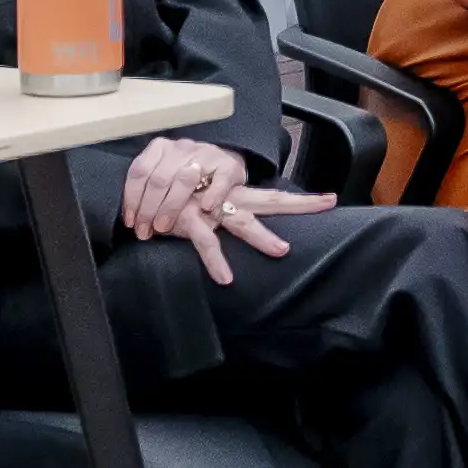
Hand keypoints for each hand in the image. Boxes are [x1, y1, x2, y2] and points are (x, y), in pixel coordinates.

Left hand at [123, 137, 250, 243]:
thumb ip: (147, 191)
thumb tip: (131, 220)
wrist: (223, 168)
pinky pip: (218, 180)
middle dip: (148, 209)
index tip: (130, 221)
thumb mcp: (163, 178)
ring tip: (164, 227)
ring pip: (183, 180)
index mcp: (160, 148)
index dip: (132, 199)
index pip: (139, 172)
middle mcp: (181, 148)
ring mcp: (205, 154)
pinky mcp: (228, 165)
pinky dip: (211, 195)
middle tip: (145, 231)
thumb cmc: (187, 179)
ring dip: (171, 207)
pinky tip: (204, 208)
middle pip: (159, 179)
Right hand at [174, 187, 338, 284]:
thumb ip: (214, 216)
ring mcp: (209, 207)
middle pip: (267, 200)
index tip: (330, 200)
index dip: (299, 200)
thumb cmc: (169, 201)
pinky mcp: (189, 219)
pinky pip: (205, 242)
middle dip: (297, 204)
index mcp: (231, 195)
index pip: (270, 197)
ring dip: (261, 237)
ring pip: (242, 221)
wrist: (136, 190)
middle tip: (327, 203)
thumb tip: (231, 230)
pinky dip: (216, 261)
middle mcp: (225, 198)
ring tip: (281, 250)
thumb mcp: (196, 207)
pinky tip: (225, 278)